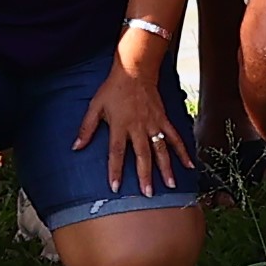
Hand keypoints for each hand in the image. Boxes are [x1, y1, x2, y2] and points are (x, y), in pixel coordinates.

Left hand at [77, 55, 191, 185]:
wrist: (135, 71)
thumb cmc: (113, 89)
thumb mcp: (95, 106)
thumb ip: (86, 128)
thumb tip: (75, 147)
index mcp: (120, 125)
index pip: (116, 152)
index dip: (115, 170)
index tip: (115, 187)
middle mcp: (138, 127)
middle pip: (142, 155)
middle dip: (145, 175)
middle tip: (148, 194)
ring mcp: (153, 124)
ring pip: (161, 149)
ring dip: (166, 168)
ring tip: (171, 185)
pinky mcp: (163, 120)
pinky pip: (175, 138)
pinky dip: (183, 151)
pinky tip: (189, 165)